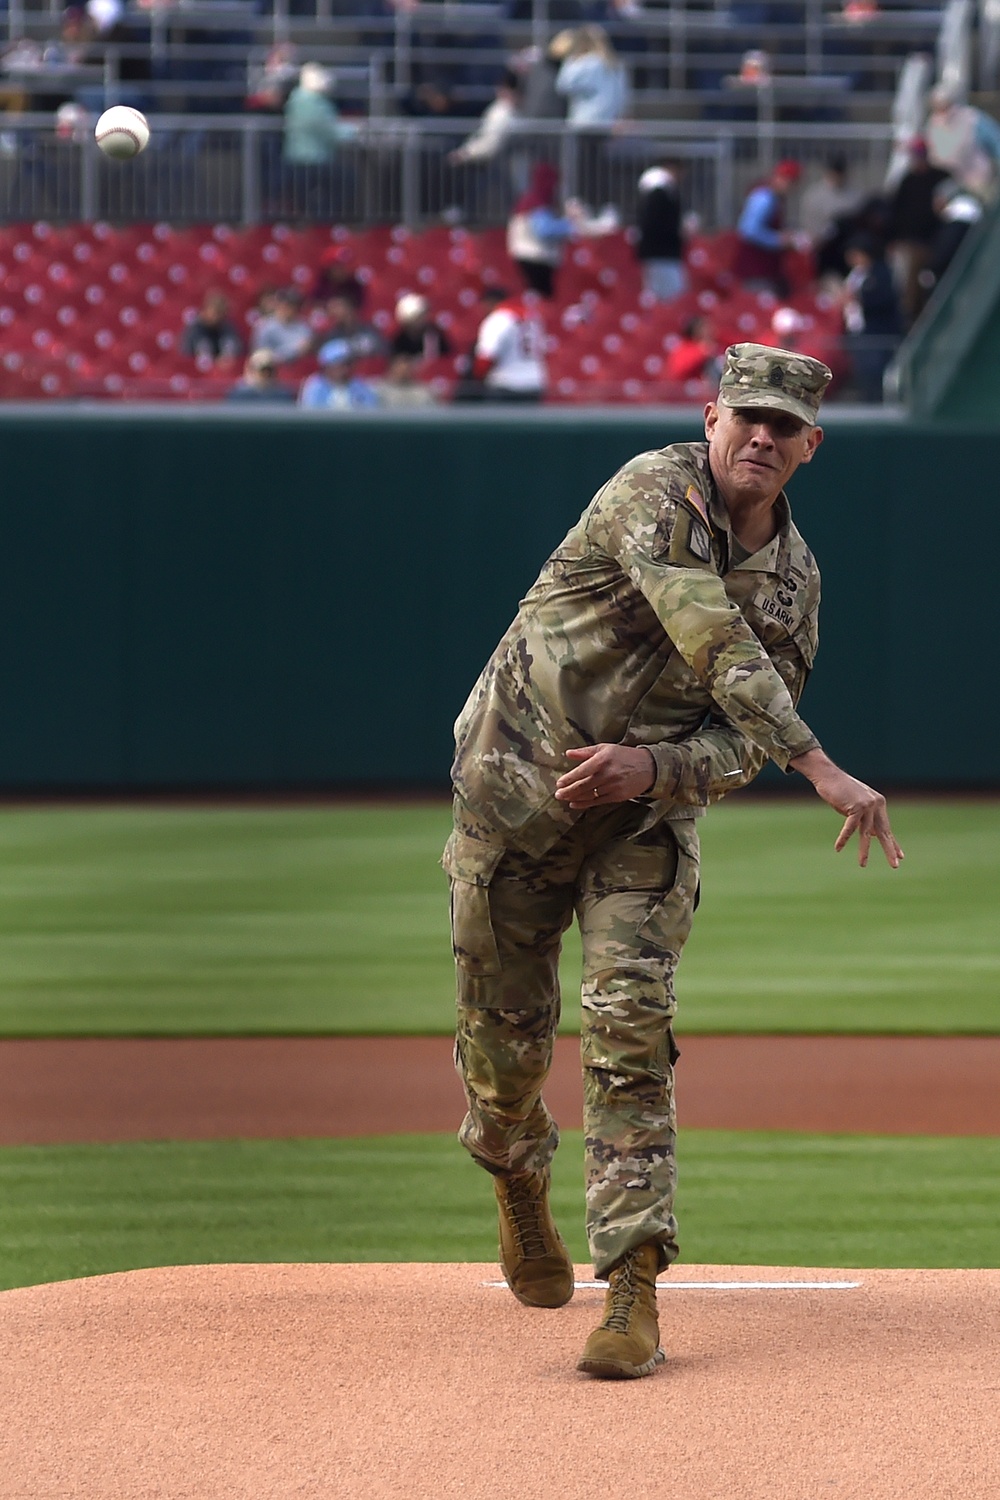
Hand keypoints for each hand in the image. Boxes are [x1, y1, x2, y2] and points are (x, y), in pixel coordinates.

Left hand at [554, 743, 655, 808]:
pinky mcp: (617, 796)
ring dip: (575, 798)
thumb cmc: (624, 755)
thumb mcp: (605, 748)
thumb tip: (568, 754)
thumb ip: (586, 752)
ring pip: (589, 795)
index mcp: (602, 760)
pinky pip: (597, 802)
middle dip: (568, 790)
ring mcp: (612, 787)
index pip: (581, 771)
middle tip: (557, 794)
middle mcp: (607, 774)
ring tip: (564, 798)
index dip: (569, 778)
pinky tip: (575, 804)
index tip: (559, 783)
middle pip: (583, 785)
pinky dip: (585, 804)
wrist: (648, 767)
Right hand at [790, 748, 903, 867]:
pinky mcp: (857, 806)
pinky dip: (843, 838)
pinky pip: (850, 828)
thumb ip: (866, 818)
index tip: (900, 856)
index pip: (886, 828)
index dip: (893, 843)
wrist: (828, 775)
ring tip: (862, 865)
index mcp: (879, 804)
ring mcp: (868, 805)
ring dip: (864, 850)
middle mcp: (876, 804)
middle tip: (896, 865)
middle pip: (883, 832)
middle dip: (889, 850)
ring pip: (866, 833)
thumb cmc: (839, 791)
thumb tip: (874, 834)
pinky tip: (838, 848)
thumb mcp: (856, 806)